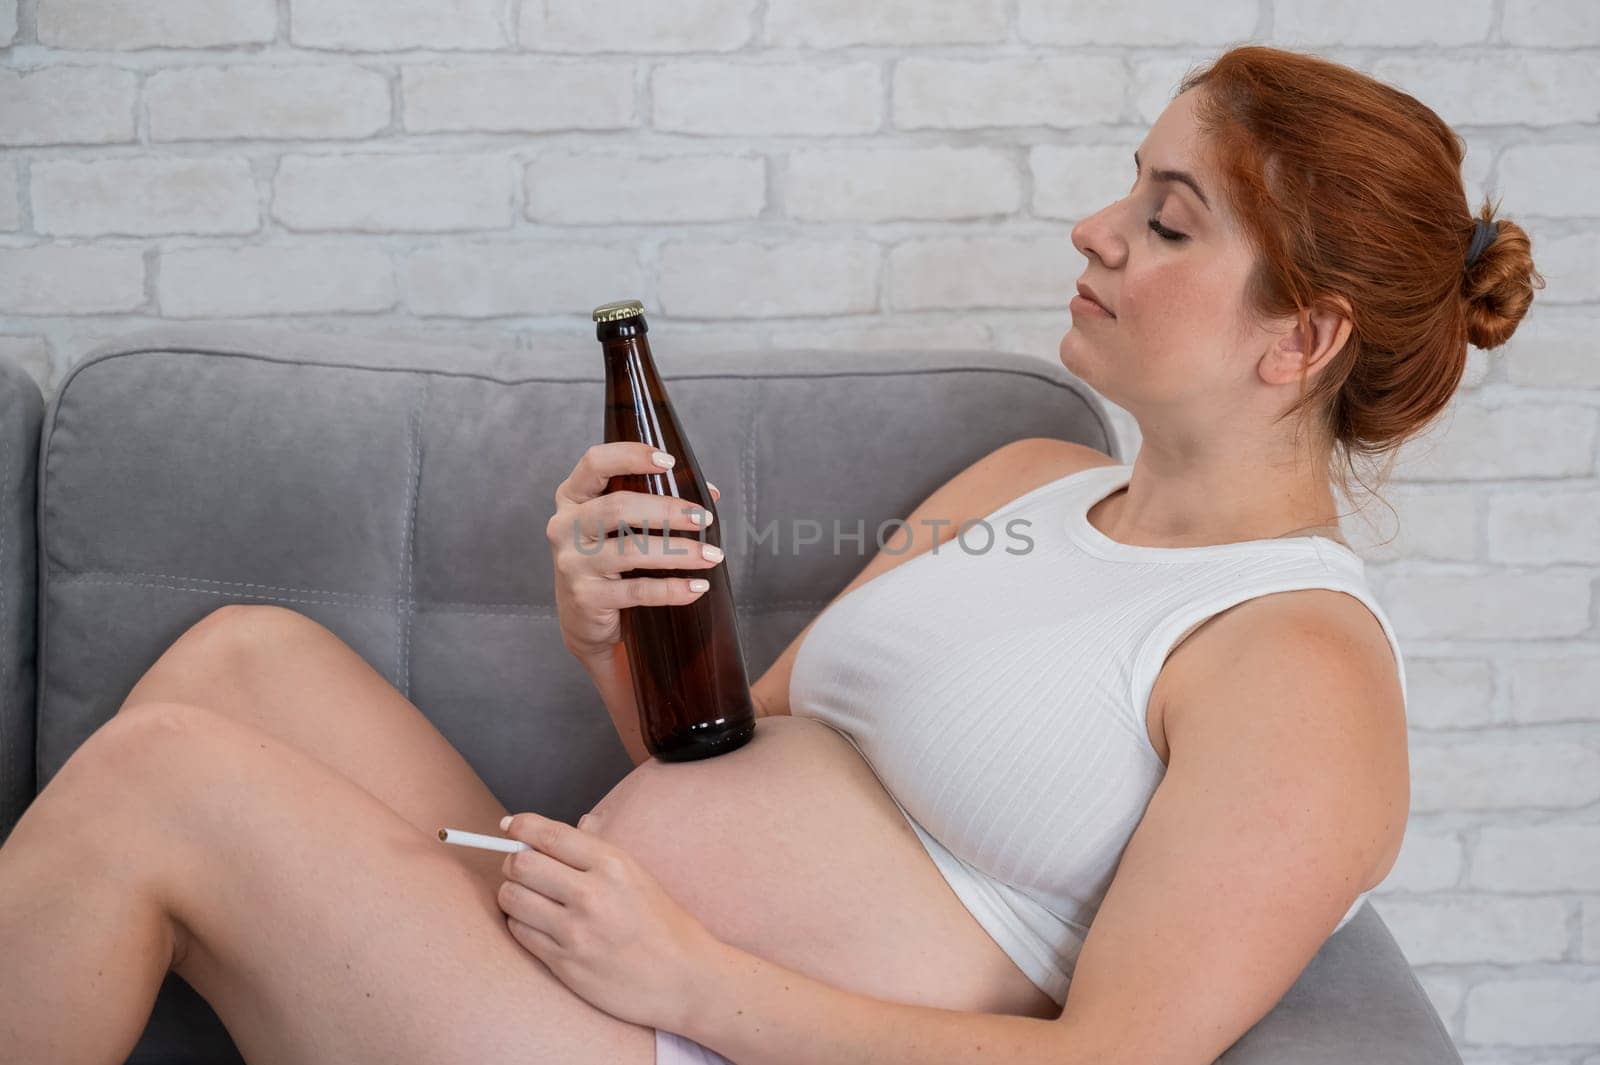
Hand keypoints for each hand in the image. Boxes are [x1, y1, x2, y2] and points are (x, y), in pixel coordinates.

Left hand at [496, 810, 722, 1031]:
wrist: (684, 979)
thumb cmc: (662, 924)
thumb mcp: (637, 874)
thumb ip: (594, 851)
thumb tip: (548, 834)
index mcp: (613, 865)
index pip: (551, 835)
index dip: (521, 825)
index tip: (511, 826)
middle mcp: (592, 895)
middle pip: (521, 864)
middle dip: (514, 861)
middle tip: (521, 867)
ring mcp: (575, 932)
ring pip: (512, 898)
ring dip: (513, 893)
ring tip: (528, 897)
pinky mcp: (564, 963)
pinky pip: (520, 933)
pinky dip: (520, 923)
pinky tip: (537, 923)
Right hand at [547, 442, 723, 662]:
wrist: (584, 620)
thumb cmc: (609, 563)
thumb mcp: (622, 528)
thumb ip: (658, 505)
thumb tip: (710, 494)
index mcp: (573, 498)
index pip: (595, 464)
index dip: (631, 456)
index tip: (668, 462)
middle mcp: (565, 526)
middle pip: (618, 507)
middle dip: (667, 510)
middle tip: (703, 518)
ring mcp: (572, 563)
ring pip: (631, 550)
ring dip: (678, 551)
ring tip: (712, 555)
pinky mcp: (586, 597)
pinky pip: (637, 590)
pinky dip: (672, 589)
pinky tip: (696, 587)